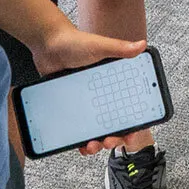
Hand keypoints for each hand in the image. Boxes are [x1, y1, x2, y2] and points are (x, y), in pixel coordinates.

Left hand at [29, 25, 147, 155]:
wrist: (47, 44)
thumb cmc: (74, 42)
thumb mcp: (100, 46)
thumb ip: (120, 48)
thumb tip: (141, 45)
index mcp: (112, 82)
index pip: (128, 106)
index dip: (132, 122)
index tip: (132, 133)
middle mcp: (101, 94)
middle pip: (113, 123)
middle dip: (114, 137)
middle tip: (109, 141)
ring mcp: (85, 101)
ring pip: (95, 129)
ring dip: (96, 142)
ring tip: (91, 146)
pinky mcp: (70, 105)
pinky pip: (76, 127)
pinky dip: (78, 137)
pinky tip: (77, 143)